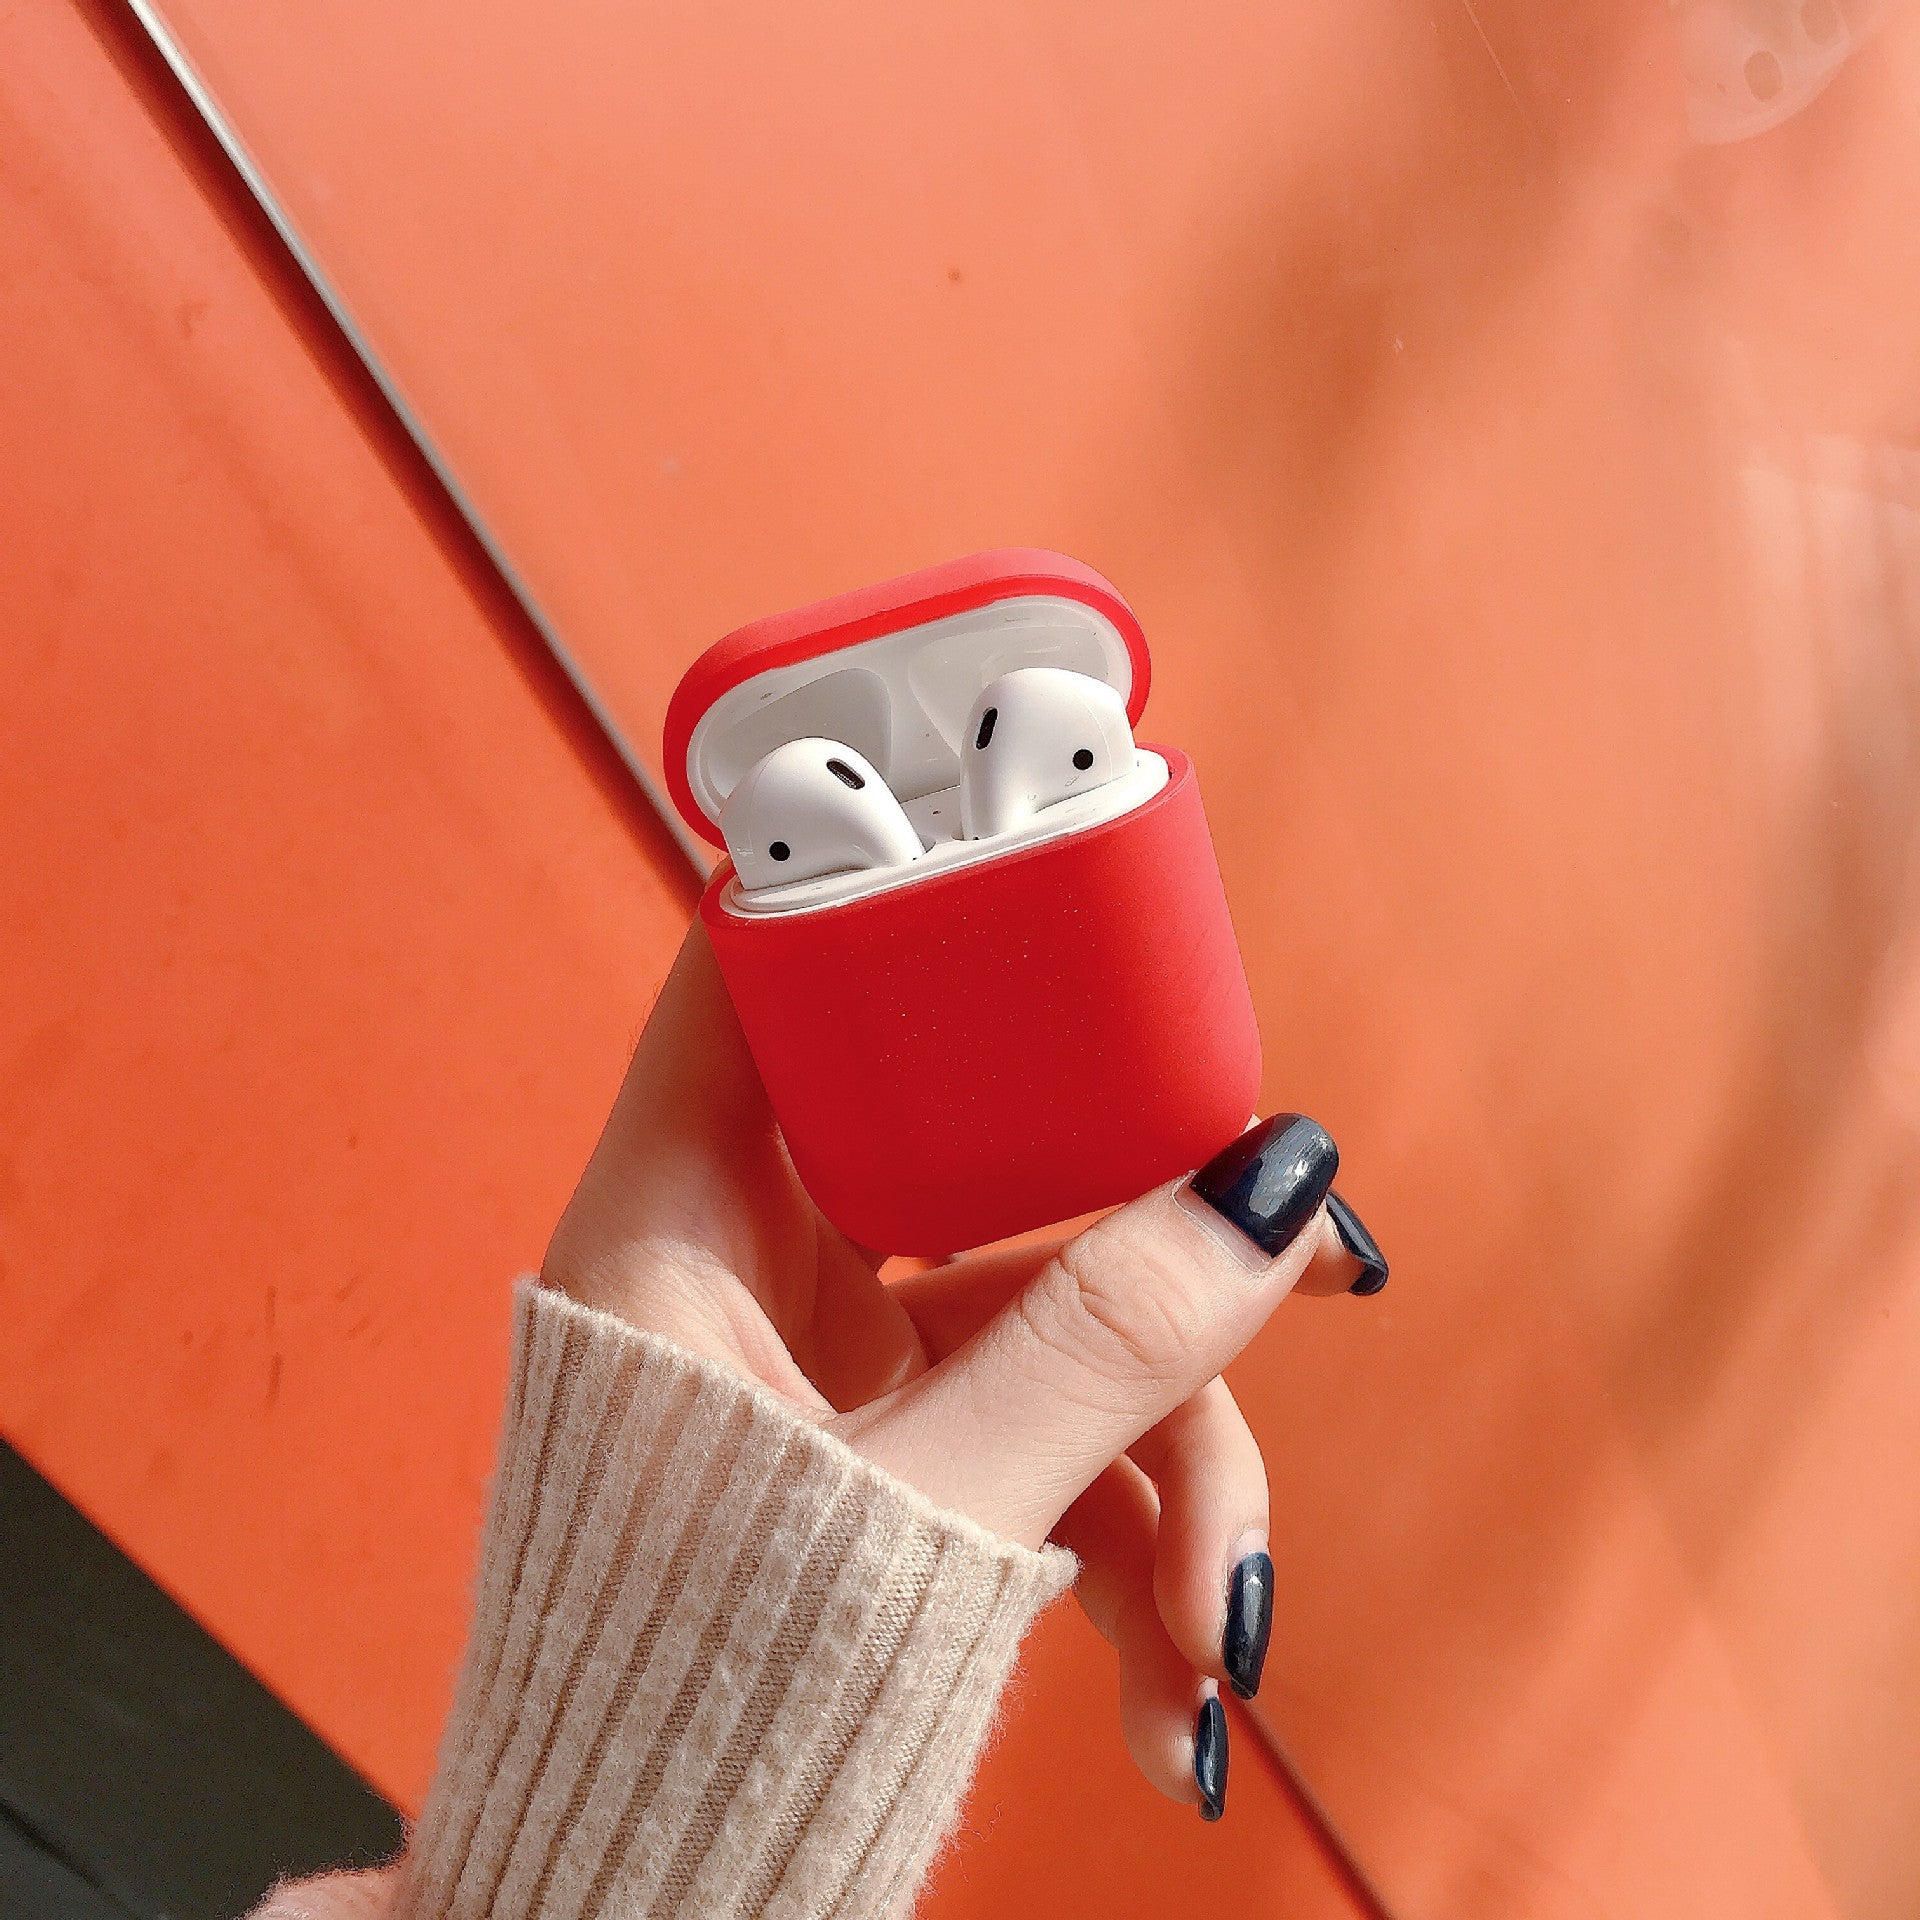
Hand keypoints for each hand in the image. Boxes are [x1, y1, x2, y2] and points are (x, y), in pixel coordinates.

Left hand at [542, 922, 1376, 1811]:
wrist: (640, 1904)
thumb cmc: (696, 1701)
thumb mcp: (922, 1514)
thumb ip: (1099, 1350)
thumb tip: (1273, 1191)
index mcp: (678, 1221)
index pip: (766, 974)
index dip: (894, 900)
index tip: (1049, 880)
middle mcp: (751, 1261)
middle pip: (983, 1153)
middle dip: (1150, 1260)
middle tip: (1314, 1269)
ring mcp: (830, 1354)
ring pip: (1042, 1317)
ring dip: (1163, 1466)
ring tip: (1222, 1634)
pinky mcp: (890, 1442)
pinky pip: (1037, 1427)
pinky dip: (1119, 1540)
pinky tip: (1173, 1693)